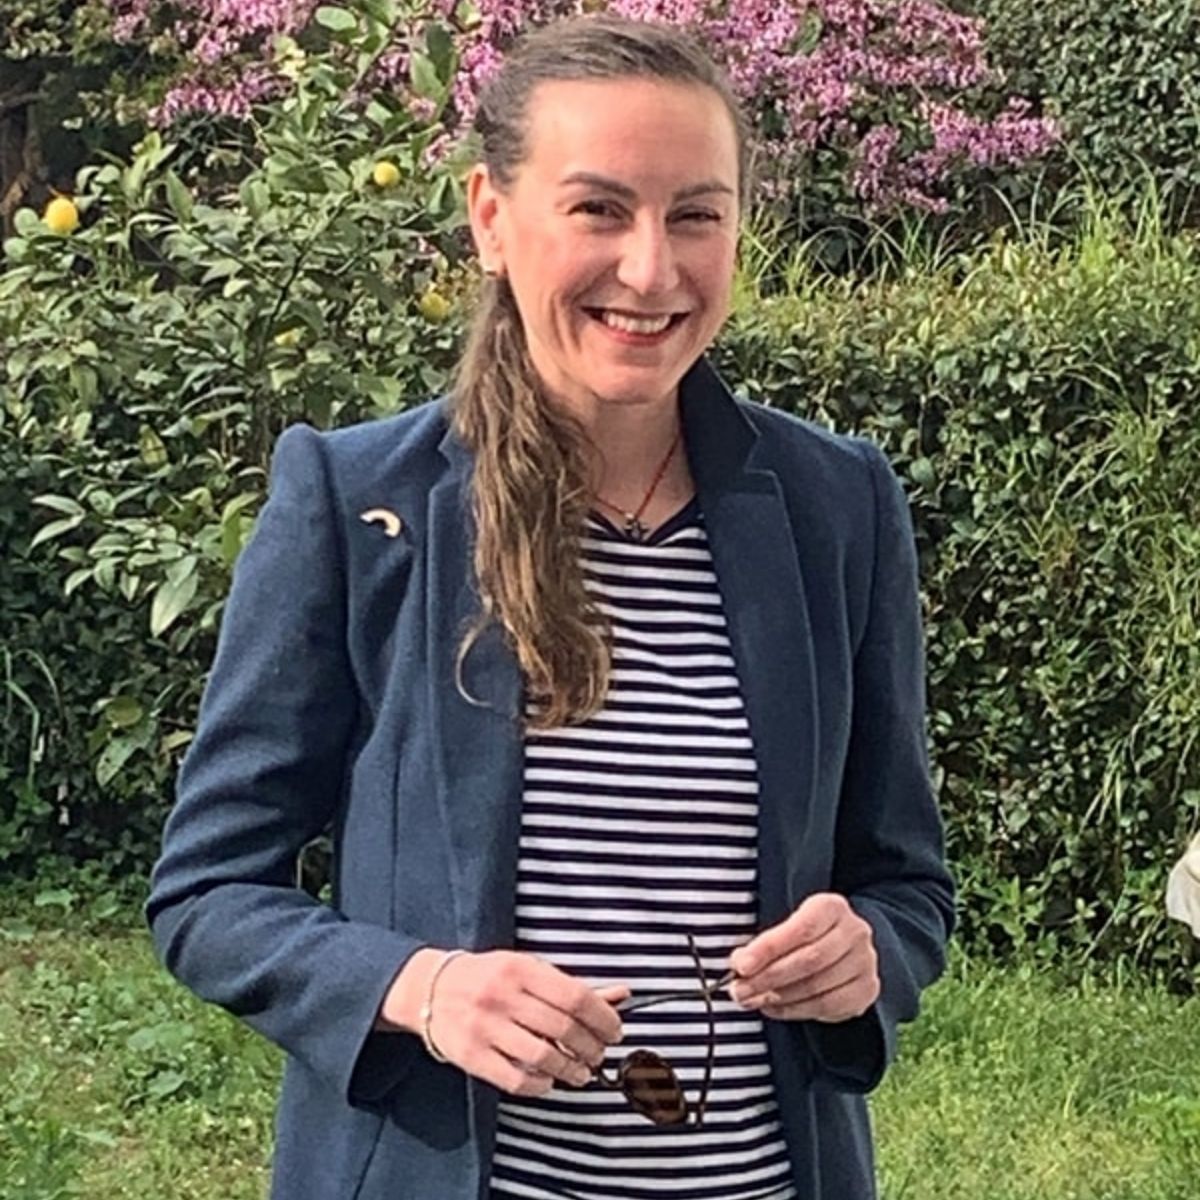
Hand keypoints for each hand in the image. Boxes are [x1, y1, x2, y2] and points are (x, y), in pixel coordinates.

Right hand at [384, 949, 627, 1096]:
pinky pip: (516, 1079)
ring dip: (571, 1070)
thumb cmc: (489, 977)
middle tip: (599, 1054)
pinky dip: (541, 1085)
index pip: (575, 996)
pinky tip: (549, 1081)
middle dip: (591, 1047)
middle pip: (563, 1029)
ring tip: (580, 1073)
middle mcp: (503, 996)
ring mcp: (485, 1027)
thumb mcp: (528, 970)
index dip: (603, 1017)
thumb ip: (572, 986)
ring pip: (543, 1057)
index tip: (615, 1030)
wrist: (431, 988)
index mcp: (521, 969)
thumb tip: (622, 994)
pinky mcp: (471, 1055)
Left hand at [728, 893, 878, 1022]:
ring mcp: (865, 963)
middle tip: (739, 990)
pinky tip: (774, 1007)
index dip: (768, 949)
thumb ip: (765, 943)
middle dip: (768, 978)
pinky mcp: (867, 990)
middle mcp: (855, 932)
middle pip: (810, 960)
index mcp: (832, 907)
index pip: (801, 929)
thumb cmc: (806, 934)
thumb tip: (740, 964)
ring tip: (752, 999)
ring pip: (817, 987)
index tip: (741, 965)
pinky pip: (828, 1007)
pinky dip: (795, 1010)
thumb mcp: (787, 926)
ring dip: (778, 997)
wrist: (844, 947)